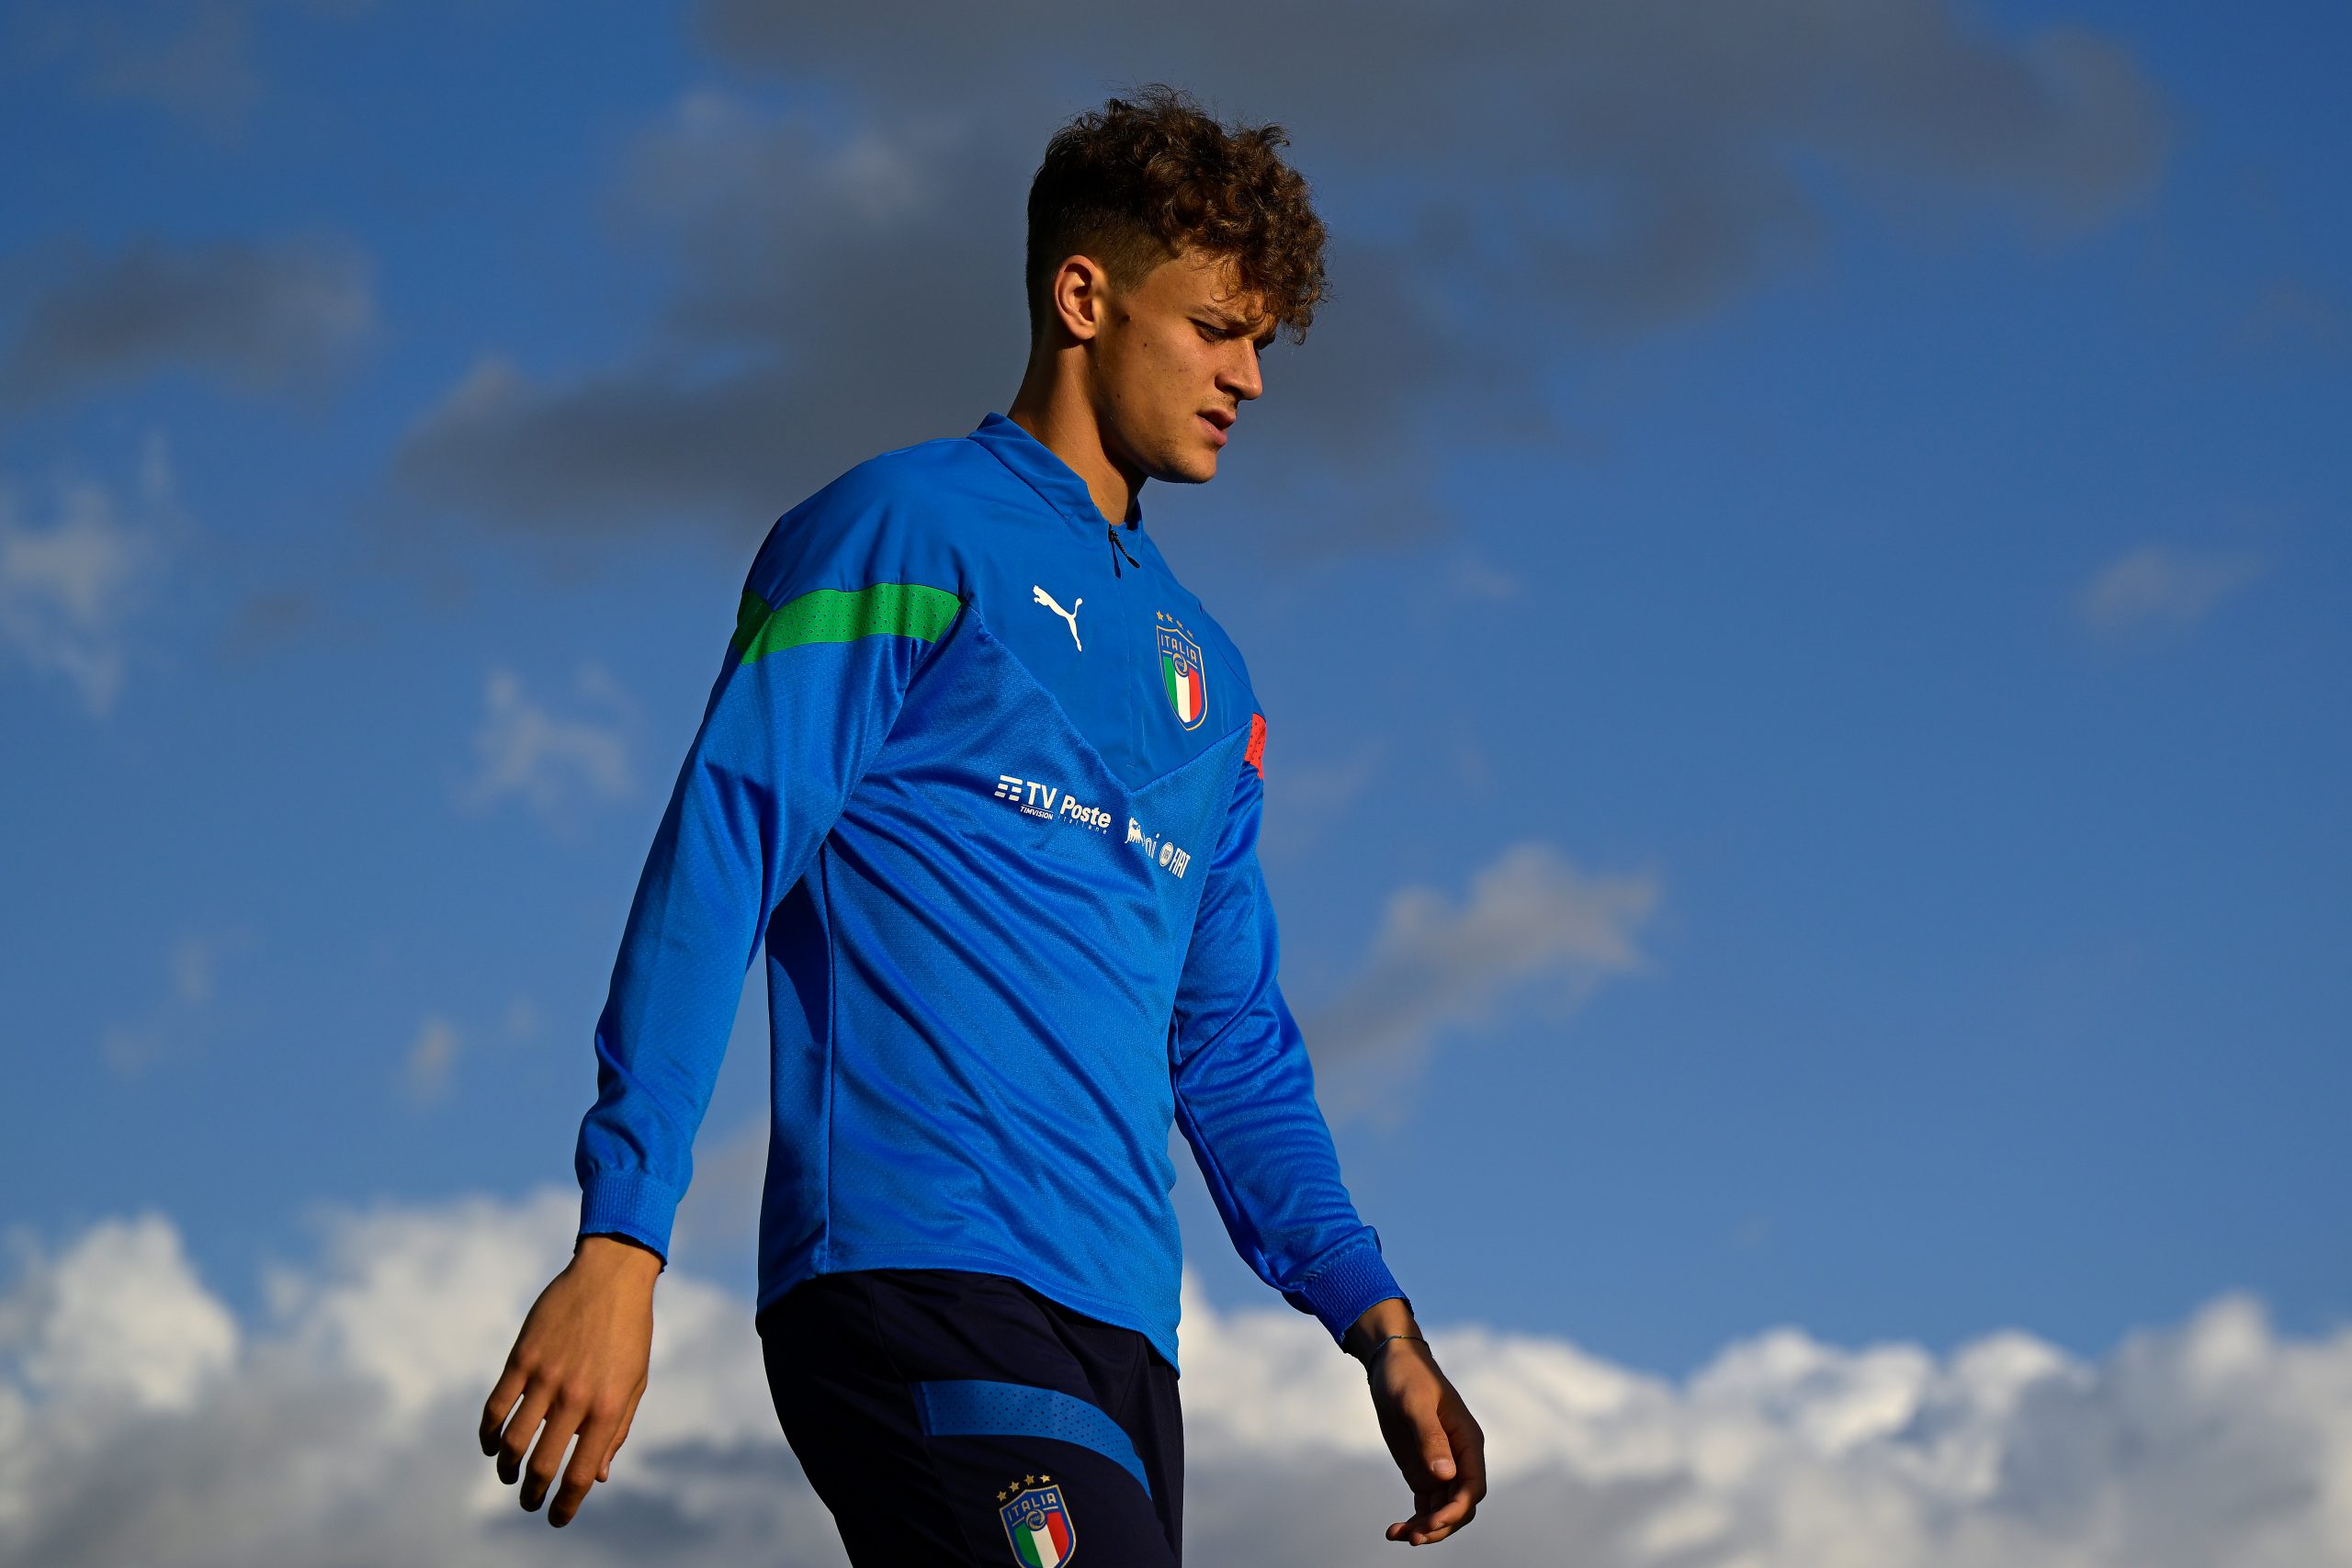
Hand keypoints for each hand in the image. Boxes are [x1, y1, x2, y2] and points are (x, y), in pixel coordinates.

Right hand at [477, 1233, 660, 1526]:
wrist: (612, 1276)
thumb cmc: (630, 1332)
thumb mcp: (635, 1383)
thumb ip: (616, 1431)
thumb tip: (595, 1478)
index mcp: (608, 1408)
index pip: (579, 1474)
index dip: (565, 1505)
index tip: (556, 1519)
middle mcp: (576, 1397)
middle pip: (542, 1465)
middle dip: (532, 1494)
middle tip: (528, 1502)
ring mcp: (546, 1376)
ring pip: (512, 1441)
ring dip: (506, 1467)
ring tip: (508, 1474)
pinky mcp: (522, 1357)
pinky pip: (495, 1407)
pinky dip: (487, 1433)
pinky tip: (490, 1444)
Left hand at [1348, 1301, 1486, 1545]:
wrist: (1391, 1363)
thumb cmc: (1408, 1377)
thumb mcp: (1416, 1404)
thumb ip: (1431, 1438)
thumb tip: (1446, 1476)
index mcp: (1468, 1442)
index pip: (1473, 1487)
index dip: (1457, 1508)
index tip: (1433, 1521)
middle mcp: (1459, 1459)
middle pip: (1460, 1505)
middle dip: (1441, 1525)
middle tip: (1414, 1537)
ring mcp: (1442, 1467)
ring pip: (1443, 1510)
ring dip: (1426, 1528)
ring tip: (1398, 1536)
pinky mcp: (1423, 1471)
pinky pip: (1425, 1505)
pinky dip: (1414, 1521)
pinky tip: (1394, 1530)